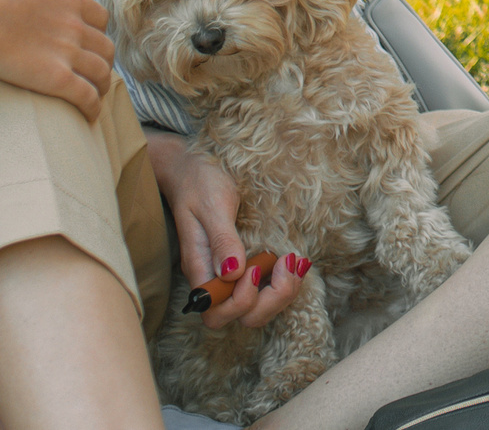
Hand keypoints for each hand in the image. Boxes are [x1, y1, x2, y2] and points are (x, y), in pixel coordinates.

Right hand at [0, 0, 115, 121]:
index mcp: (66, 0)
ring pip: (103, 74)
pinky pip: (88, 97)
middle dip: (103, 63)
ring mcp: (69, 52)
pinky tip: (88, 118)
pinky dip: (92, 109)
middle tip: (93, 76)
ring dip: (102, 88)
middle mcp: (75, 26)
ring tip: (95, 99)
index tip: (88, 47)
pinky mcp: (58, 79)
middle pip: (106, 48)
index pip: (100, 19)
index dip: (97, 35)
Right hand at [145, 133, 309, 331]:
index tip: (256, 268)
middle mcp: (215, 279)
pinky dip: (284, 281)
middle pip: (242, 317)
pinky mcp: (244, 266)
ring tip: (295, 261)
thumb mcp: (212, 206)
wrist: (193, 170)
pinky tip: (295, 260)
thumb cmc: (199, 184)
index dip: (241, 302)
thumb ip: (222, 239)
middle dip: (271, 300)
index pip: (217, 313)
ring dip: (282, 292)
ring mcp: (230, 275)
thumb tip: (232, 273)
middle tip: (286, 262)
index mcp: (201, 269)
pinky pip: (265, 289)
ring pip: (258, 309)